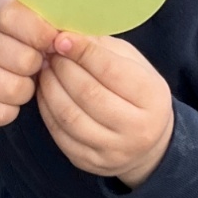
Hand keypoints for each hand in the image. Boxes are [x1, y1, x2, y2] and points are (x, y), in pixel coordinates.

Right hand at [0, 0, 55, 131]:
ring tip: (18, 82)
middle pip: (23, 59)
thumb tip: (66, 39)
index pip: (14, 15)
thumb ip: (44, 25)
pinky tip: (4, 100)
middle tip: (31, 66)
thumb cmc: (8, 43)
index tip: (53, 43)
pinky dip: (8, 111)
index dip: (41, 33)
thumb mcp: (22, 24)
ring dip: (24, 92)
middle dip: (36, 68)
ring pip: (13, 90)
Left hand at [37, 32, 173, 189]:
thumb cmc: (138, 94)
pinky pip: (60, 134)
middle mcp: (137, 129)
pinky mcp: (90, 163)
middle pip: (87, 93)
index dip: (82, 51)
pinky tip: (45, 92)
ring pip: (69, 116)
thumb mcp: (134, 65)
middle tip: (49, 52)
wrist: (149, 145)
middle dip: (62, 68)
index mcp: (152, 97)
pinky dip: (46, 109)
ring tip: (45, 69)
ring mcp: (113, 151)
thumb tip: (68, 34)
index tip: (61, 37)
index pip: (110, 70)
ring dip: (49, 87)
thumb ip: (104, 49)